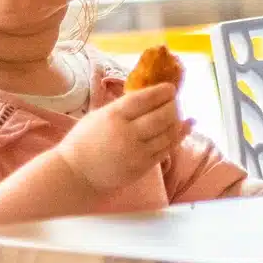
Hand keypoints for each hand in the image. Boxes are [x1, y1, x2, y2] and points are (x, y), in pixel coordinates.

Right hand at [57, 84, 188, 193]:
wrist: (75, 175)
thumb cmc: (84, 141)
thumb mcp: (99, 115)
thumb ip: (124, 106)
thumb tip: (152, 95)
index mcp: (113, 116)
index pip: (145, 99)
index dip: (162, 92)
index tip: (170, 88)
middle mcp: (127, 133)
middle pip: (162, 115)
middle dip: (173, 105)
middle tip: (173, 101)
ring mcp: (137, 152)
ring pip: (168, 133)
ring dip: (177, 120)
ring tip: (176, 113)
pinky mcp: (143, 167)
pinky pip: (167, 149)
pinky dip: (179, 136)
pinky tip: (186, 126)